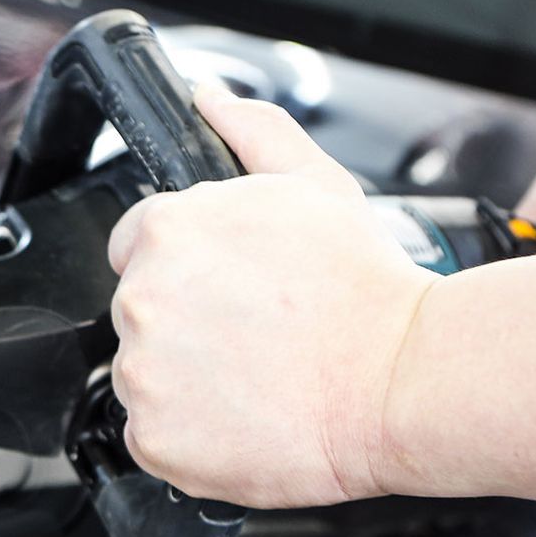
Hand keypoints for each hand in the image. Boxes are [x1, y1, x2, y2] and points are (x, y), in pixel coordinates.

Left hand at [108, 84, 433, 508]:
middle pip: (139, 312)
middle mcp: (141, 301)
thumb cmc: (364, 290)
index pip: (137, 246)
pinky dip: (188, 434)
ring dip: (185, 379)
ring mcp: (143, 374)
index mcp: (166, 231)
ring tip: (255, 376)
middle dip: (187, 321)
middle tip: (254, 334)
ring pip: (144, 375)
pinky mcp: (154, 437)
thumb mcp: (314, 184)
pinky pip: (151, 436)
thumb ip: (251, 133)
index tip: (227, 290)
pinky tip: (242, 415)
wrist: (399, 380)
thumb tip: (209, 98)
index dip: (188, 268)